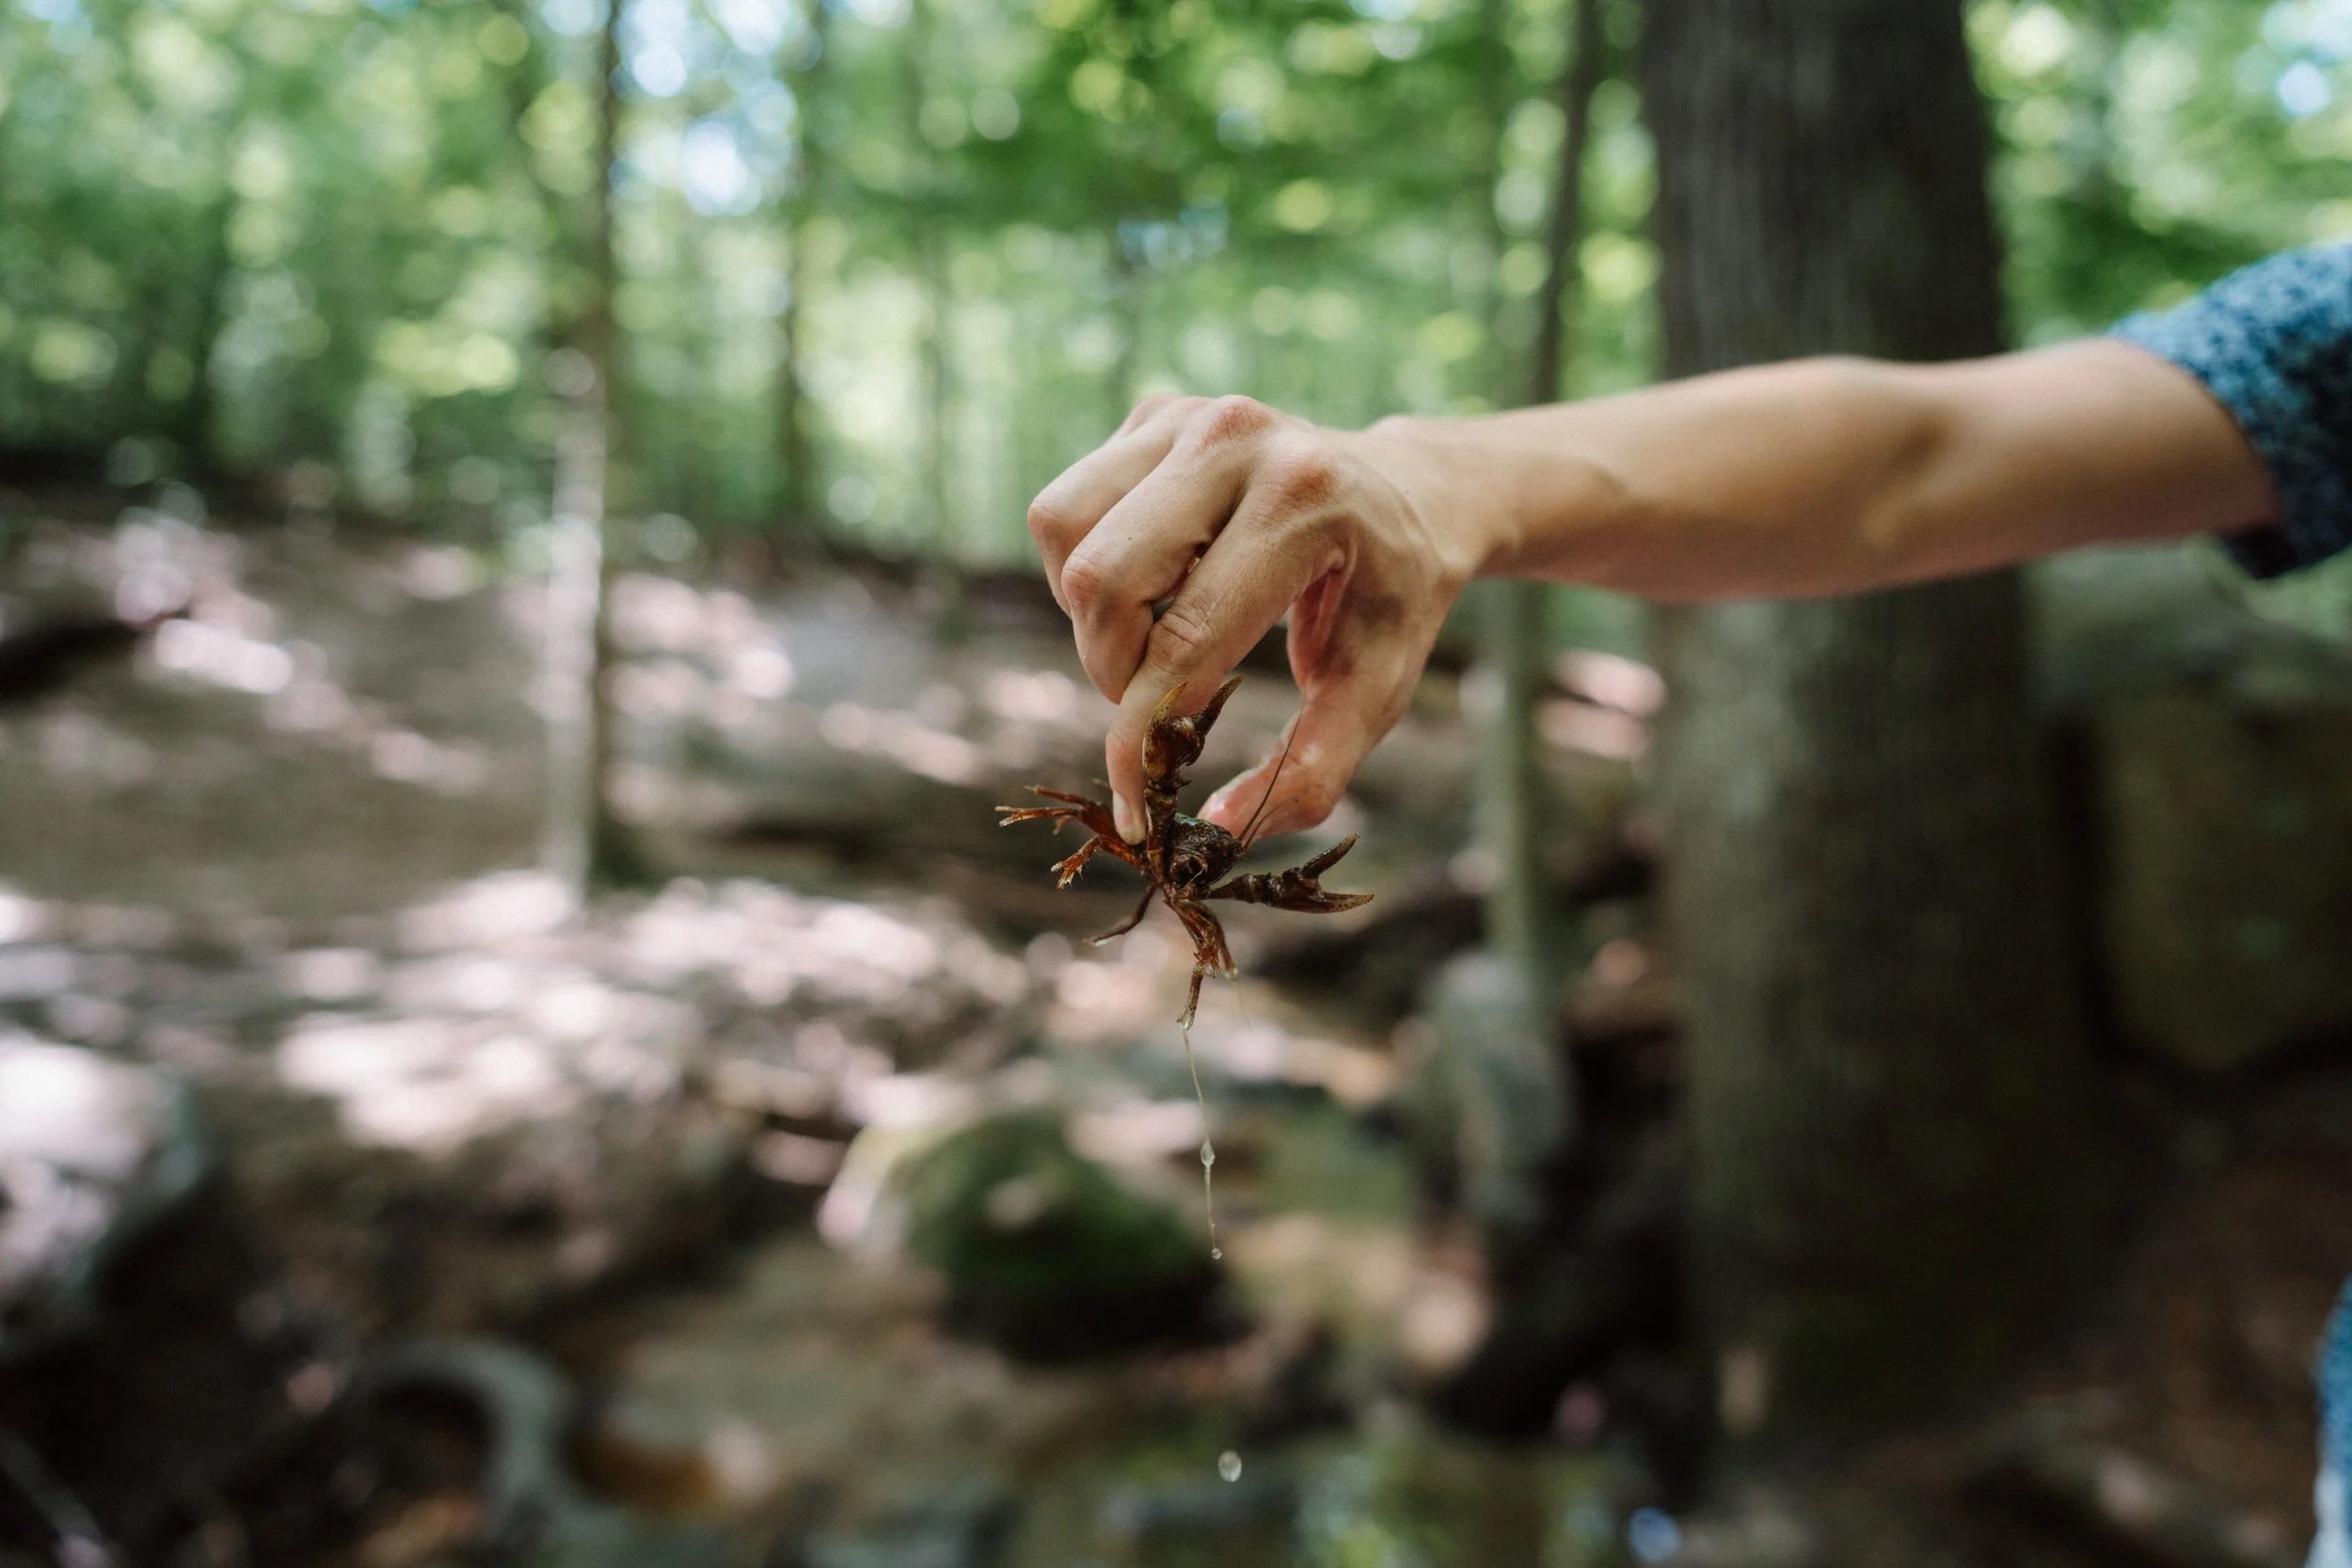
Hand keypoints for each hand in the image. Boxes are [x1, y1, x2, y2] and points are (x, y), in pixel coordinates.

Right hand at [1027, 395, 1489, 842]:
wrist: (1407, 493)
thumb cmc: (1389, 597)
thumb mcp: (1377, 685)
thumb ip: (1312, 767)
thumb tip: (1216, 828)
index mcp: (1304, 499)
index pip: (1187, 636)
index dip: (1142, 732)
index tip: (1133, 802)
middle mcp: (1236, 437)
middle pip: (1099, 578)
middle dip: (1111, 669)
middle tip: (1159, 701)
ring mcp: (1186, 414)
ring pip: (1061, 532)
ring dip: (1090, 615)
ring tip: (1155, 636)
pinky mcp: (1152, 413)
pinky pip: (1067, 509)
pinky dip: (1088, 569)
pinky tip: (1157, 584)